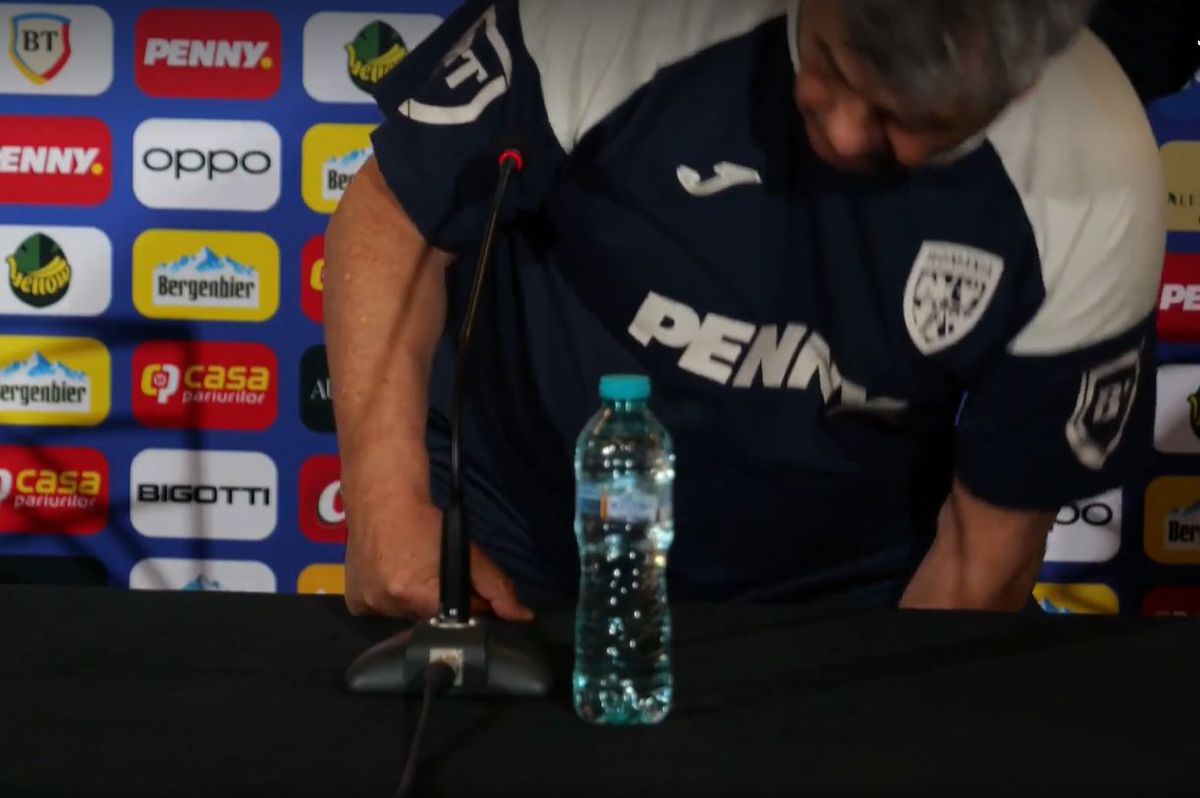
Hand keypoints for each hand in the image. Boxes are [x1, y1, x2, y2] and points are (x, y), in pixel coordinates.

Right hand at [344, 502, 533, 621]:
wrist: (381, 497)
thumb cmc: (426, 520)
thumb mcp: (467, 552)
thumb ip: (496, 587)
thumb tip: (522, 617)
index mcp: (415, 595)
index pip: (453, 623)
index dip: (466, 609)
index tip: (466, 591)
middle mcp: (387, 606)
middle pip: (428, 621)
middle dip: (438, 604)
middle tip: (434, 574)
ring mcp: (367, 606)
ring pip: (404, 617)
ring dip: (413, 601)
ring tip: (413, 572)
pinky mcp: (354, 603)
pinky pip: (382, 612)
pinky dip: (390, 599)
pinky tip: (393, 575)